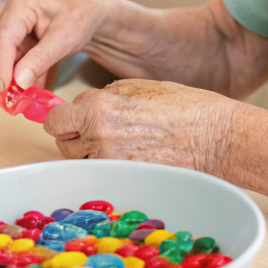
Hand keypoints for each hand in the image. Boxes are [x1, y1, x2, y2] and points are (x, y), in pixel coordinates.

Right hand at [0, 0, 106, 94]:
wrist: (84, 13)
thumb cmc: (77, 18)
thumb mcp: (64, 39)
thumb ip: (40, 60)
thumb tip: (18, 82)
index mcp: (20, 6)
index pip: (0, 40)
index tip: (4, 92)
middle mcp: (4, 14)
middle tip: (14, 101)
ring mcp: (2, 26)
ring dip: (6, 80)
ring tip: (27, 97)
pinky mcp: (6, 41)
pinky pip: (2, 63)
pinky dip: (15, 79)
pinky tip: (33, 88)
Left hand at [43, 79, 237, 172]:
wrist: (212, 136)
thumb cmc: (181, 107)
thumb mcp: (135, 86)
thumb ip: (102, 97)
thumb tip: (83, 108)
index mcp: (97, 108)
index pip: (55, 121)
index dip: (63, 119)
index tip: (71, 119)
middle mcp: (98, 138)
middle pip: (63, 144)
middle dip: (75, 137)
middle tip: (99, 130)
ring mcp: (111, 163)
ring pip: (82, 162)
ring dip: (90, 154)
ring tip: (120, 143)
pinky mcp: (125, 181)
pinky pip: (102, 175)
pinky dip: (109, 168)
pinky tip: (130, 157)